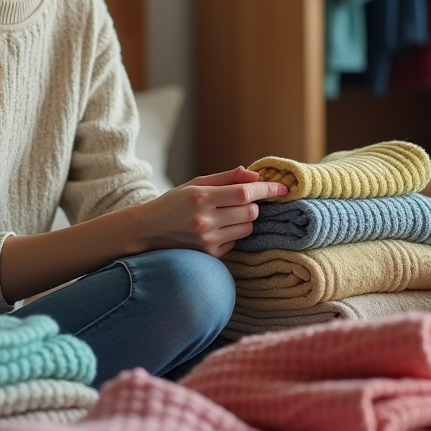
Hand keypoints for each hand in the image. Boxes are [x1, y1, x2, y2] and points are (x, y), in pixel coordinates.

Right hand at [134, 166, 286, 257]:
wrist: (147, 231)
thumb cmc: (174, 203)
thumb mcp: (196, 184)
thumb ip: (226, 178)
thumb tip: (255, 175)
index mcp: (201, 197)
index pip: (244, 193)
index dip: (266, 190)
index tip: (282, 188)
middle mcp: (204, 220)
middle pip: (250, 212)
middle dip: (253, 205)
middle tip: (240, 201)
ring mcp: (207, 240)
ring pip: (247, 229)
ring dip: (245, 220)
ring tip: (227, 215)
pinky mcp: (209, 255)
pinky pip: (236, 242)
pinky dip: (233, 234)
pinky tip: (216, 230)